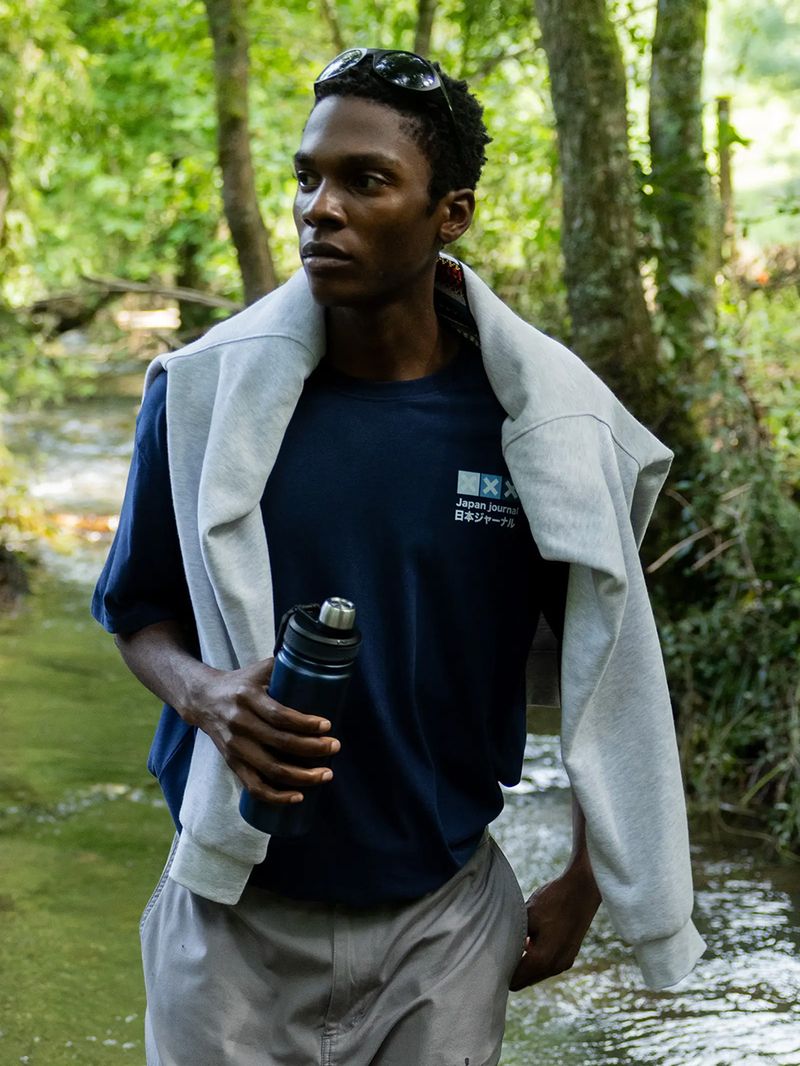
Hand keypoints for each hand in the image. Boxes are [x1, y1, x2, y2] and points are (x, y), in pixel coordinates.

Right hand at [181, 656, 340, 805]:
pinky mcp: (232, 764)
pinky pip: (254, 787)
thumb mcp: (260, 670)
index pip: (279, 715)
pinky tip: (299, 796)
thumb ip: (286, 666)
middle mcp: (239, 724)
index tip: (327, 726)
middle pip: (279, 744)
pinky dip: (277, 796)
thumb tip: (322, 660)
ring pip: (270, 769)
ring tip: (325, 774)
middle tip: (334, 747)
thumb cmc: (241, 683)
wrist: (203, 699)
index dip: (305, 724)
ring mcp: (235, 747)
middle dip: (312, 749)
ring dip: (301, 776)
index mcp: (247, 698)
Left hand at [509, 864, 600, 990]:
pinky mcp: (569, 955)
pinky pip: (547, 966)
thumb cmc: (553, 900)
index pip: (515, 981)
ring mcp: (564, 963)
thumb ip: (514, 937)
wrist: (583, 888)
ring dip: (525, 964)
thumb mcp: (526, 916)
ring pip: (536, 974)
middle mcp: (555, 967)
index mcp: (542, 960)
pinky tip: (529, 941)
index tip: (490, 963)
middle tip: (499, 953)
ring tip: (515, 944)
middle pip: (525, 981)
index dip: (501, 974)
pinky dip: (537, 959)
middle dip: (512, 970)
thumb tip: (499, 949)